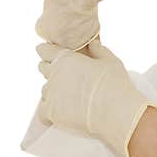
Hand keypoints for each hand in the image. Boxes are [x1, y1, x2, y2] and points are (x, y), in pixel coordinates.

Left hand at [36, 37, 154, 156]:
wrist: (115, 111)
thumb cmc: (115, 84)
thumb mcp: (111, 61)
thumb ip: (99, 50)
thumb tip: (93, 44)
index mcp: (66, 58)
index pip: (44, 50)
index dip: (47, 51)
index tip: (53, 54)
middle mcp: (54, 74)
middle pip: (42, 67)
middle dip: (51, 68)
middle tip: (66, 75)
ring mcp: (50, 94)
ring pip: (44, 89)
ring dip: (53, 90)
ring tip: (70, 96)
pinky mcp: (50, 112)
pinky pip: (42, 109)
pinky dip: (49, 110)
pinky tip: (61, 111)